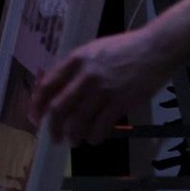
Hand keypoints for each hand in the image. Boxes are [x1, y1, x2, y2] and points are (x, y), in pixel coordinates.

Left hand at [25, 26, 173, 146]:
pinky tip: (95, 139)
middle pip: (58, 108)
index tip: (35, 117)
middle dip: (52, 127)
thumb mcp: (92, 51)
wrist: (154, 49)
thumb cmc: (124, 49)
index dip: (37, 105)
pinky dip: (95, 137)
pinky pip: (101, 126)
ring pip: (78, 121)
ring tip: (74, 141)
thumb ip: (74, 68)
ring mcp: (103, 90)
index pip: (47, 86)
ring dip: (73, 136)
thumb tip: (57, 88)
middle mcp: (85, 75)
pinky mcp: (121, 102)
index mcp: (75, 60)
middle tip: (54, 137)